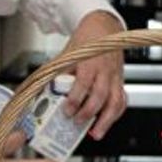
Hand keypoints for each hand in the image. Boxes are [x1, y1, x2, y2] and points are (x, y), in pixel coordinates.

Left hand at [61, 9, 127, 139]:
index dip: (75, 99)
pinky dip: (114, 115)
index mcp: (90, 62)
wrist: (104, 27)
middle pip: (101, 95)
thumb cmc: (86, 41)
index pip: (84, 83)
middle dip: (89, 112)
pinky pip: (121, 101)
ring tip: (95, 133)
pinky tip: (105, 123)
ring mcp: (115, 77)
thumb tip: (40, 89)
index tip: (67, 110)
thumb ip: (57, 72)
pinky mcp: (120, 82)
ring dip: (106, 120)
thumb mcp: (68, 54)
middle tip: (76, 122)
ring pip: (116, 101)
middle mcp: (105, 71)